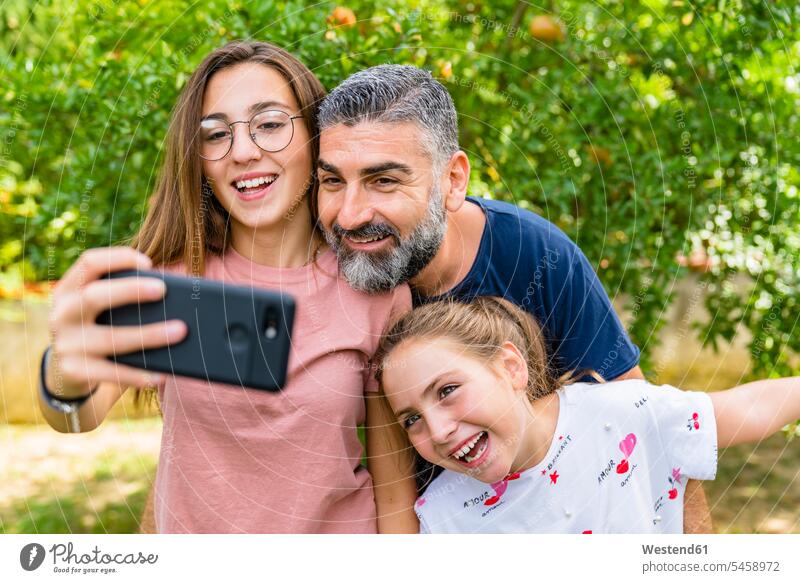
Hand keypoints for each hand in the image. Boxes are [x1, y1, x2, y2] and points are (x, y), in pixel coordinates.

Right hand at [47, 247, 187, 396]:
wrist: (67, 370)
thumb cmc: (99, 327)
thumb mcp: (102, 307)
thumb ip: (128, 294)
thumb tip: (179, 286)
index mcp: (69, 288)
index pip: (89, 262)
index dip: (118, 258)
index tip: (148, 263)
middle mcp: (62, 313)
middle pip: (95, 296)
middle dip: (130, 290)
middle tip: (163, 289)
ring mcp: (66, 344)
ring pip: (111, 339)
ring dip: (149, 335)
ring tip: (181, 331)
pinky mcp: (74, 371)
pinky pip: (112, 373)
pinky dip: (139, 374)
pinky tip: (163, 374)